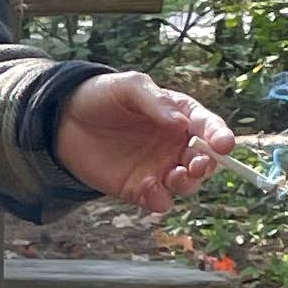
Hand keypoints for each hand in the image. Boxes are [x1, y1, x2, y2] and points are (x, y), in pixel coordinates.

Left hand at [55, 72, 233, 215]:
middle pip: (204, 161)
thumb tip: (180, 124)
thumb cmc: (102, 96)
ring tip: (175, 175)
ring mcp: (158, 168)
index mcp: (180, 116)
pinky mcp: (138, 188)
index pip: (209, 127)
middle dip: (206, 165)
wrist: (64, 120)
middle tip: (196, 163)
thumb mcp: (129, 87)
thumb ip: (154, 102)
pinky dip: (160, 199)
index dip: (220, 136)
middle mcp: (175, 145)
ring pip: (187, 185)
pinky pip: (159, 200)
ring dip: (188, 184)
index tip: (224, 144)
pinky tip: (149, 189)